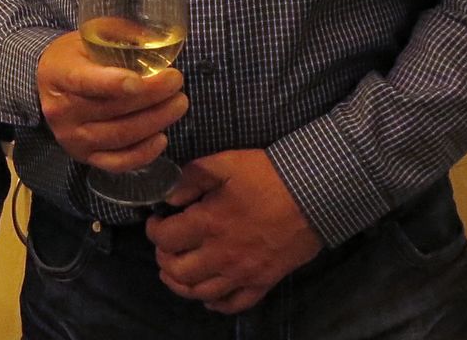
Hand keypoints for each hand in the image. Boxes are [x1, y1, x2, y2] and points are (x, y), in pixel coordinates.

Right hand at [36, 31, 186, 172]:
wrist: (49, 84)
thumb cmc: (75, 56)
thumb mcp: (90, 36)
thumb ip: (120, 35)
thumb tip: (156, 40)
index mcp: (59, 74)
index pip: (84, 81)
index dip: (112, 83)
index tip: (140, 80)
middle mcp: (61, 110)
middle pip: (110, 109)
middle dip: (151, 96)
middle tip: (176, 82)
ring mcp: (72, 138)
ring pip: (119, 136)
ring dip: (155, 121)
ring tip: (178, 104)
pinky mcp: (84, 157)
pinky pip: (117, 163)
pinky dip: (143, 154)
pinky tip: (161, 138)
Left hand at [143, 149, 322, 313]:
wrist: (313, 194)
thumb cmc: (267, 176)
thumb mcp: (225, 163)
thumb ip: (191, 178)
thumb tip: (169, 197)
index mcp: (208, 224)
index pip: (164, 239)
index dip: (153, 230)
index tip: (157, 220)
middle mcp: (221, 255)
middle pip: (177, 271)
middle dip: (163, 258)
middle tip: (166, 245)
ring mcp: (242, 273)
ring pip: (200, 292)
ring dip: (181, 284)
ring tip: (176, 270)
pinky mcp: (263, 282)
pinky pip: (234, 304)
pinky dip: (216, 303)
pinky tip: (209, 294)